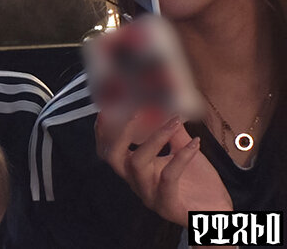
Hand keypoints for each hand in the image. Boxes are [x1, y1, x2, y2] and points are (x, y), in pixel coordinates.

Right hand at [95, 110, 232, 226]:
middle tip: (137, 112)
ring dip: (154, 139)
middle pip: (113, 157)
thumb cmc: (198, 184)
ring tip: (172, 123)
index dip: (104, 130)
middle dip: (120, 132)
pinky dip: (181, 156)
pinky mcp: (167, 205)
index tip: (109, 108)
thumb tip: (169, 106)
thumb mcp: (182, 152)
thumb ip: (173, 132)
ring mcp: (150, 195)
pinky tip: (196, 143)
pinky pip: (168, 176)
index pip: (109, 150)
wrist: (216, 214)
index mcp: (135, 170)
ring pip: (138, 164)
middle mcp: (136, 182)